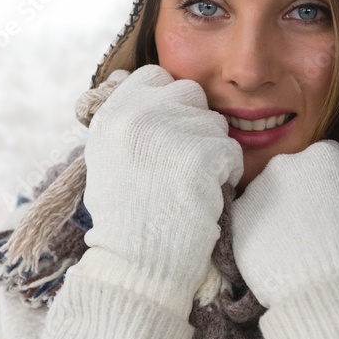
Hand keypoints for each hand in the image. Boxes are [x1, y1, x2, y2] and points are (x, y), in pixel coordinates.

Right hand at [75, 64, 242, 317]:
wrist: (135, 264)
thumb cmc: (124, 216)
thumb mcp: (106, 156)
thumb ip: (125, 118)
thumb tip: (138, 81)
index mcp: (111, 113)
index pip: (154, 75)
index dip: (167, 101)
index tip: (167, 132)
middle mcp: (135, 115)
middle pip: (189, 92)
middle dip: (194, 122)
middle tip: (182, 162)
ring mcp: (167, 132)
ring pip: (215, 123)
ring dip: (211, 151)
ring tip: (188, 185)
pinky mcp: (200, 154)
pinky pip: (232, 150)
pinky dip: (225, 175)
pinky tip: (203, 196)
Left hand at [231, 140, 338, 308]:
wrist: (327, 289)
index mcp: (322, 156)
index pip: (328, 159)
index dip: (337, 184)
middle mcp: (284, 164)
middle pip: (294, 174)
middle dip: (304, 193)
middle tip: (318, 227)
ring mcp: (256, 189)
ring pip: (269, 195)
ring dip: (279, 210)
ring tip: (297, 242)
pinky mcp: (236, 215)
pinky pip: (248, 217)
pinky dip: (258, 229)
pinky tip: (277, 249)